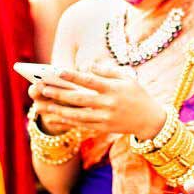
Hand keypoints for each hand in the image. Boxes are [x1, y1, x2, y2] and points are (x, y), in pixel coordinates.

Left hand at [32, 64, 165, 138]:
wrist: (150, 120)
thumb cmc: (137, 94)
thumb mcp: (127, 77)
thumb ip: (107, 70)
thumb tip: (88, 65)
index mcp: (113, 89)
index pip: (90, 81)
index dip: (73, 76)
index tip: (58, 71)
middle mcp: (108, 104)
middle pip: (79, 99)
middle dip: (59, 94)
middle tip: (43, 88)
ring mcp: (105, 118)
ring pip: (77, 115)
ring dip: (58, 110)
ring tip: (43, 105)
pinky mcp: (103, 128)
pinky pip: (82, 125)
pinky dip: (67, 122)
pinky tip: (55, 118)